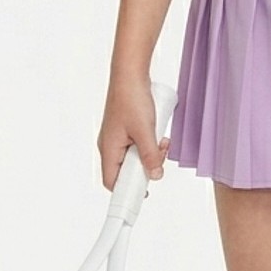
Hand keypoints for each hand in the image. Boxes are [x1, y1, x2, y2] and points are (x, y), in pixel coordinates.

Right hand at [97, 72, 170, 189]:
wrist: (130, 74)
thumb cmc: (131, 98)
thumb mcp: (145, 131)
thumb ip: (150, 155)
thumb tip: (154, 175)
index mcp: (108, 149)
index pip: (112, 181)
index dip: (126, 192)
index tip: (142, 197)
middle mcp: (110, 145)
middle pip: (127, 170)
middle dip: (146, 167)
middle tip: (159, 158)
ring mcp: (118, 137)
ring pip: (135, 157)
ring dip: (151, 154)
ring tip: (161, 142)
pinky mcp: (127, 129)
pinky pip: (139, 145)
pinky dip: (150, 143)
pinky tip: (159, 134)